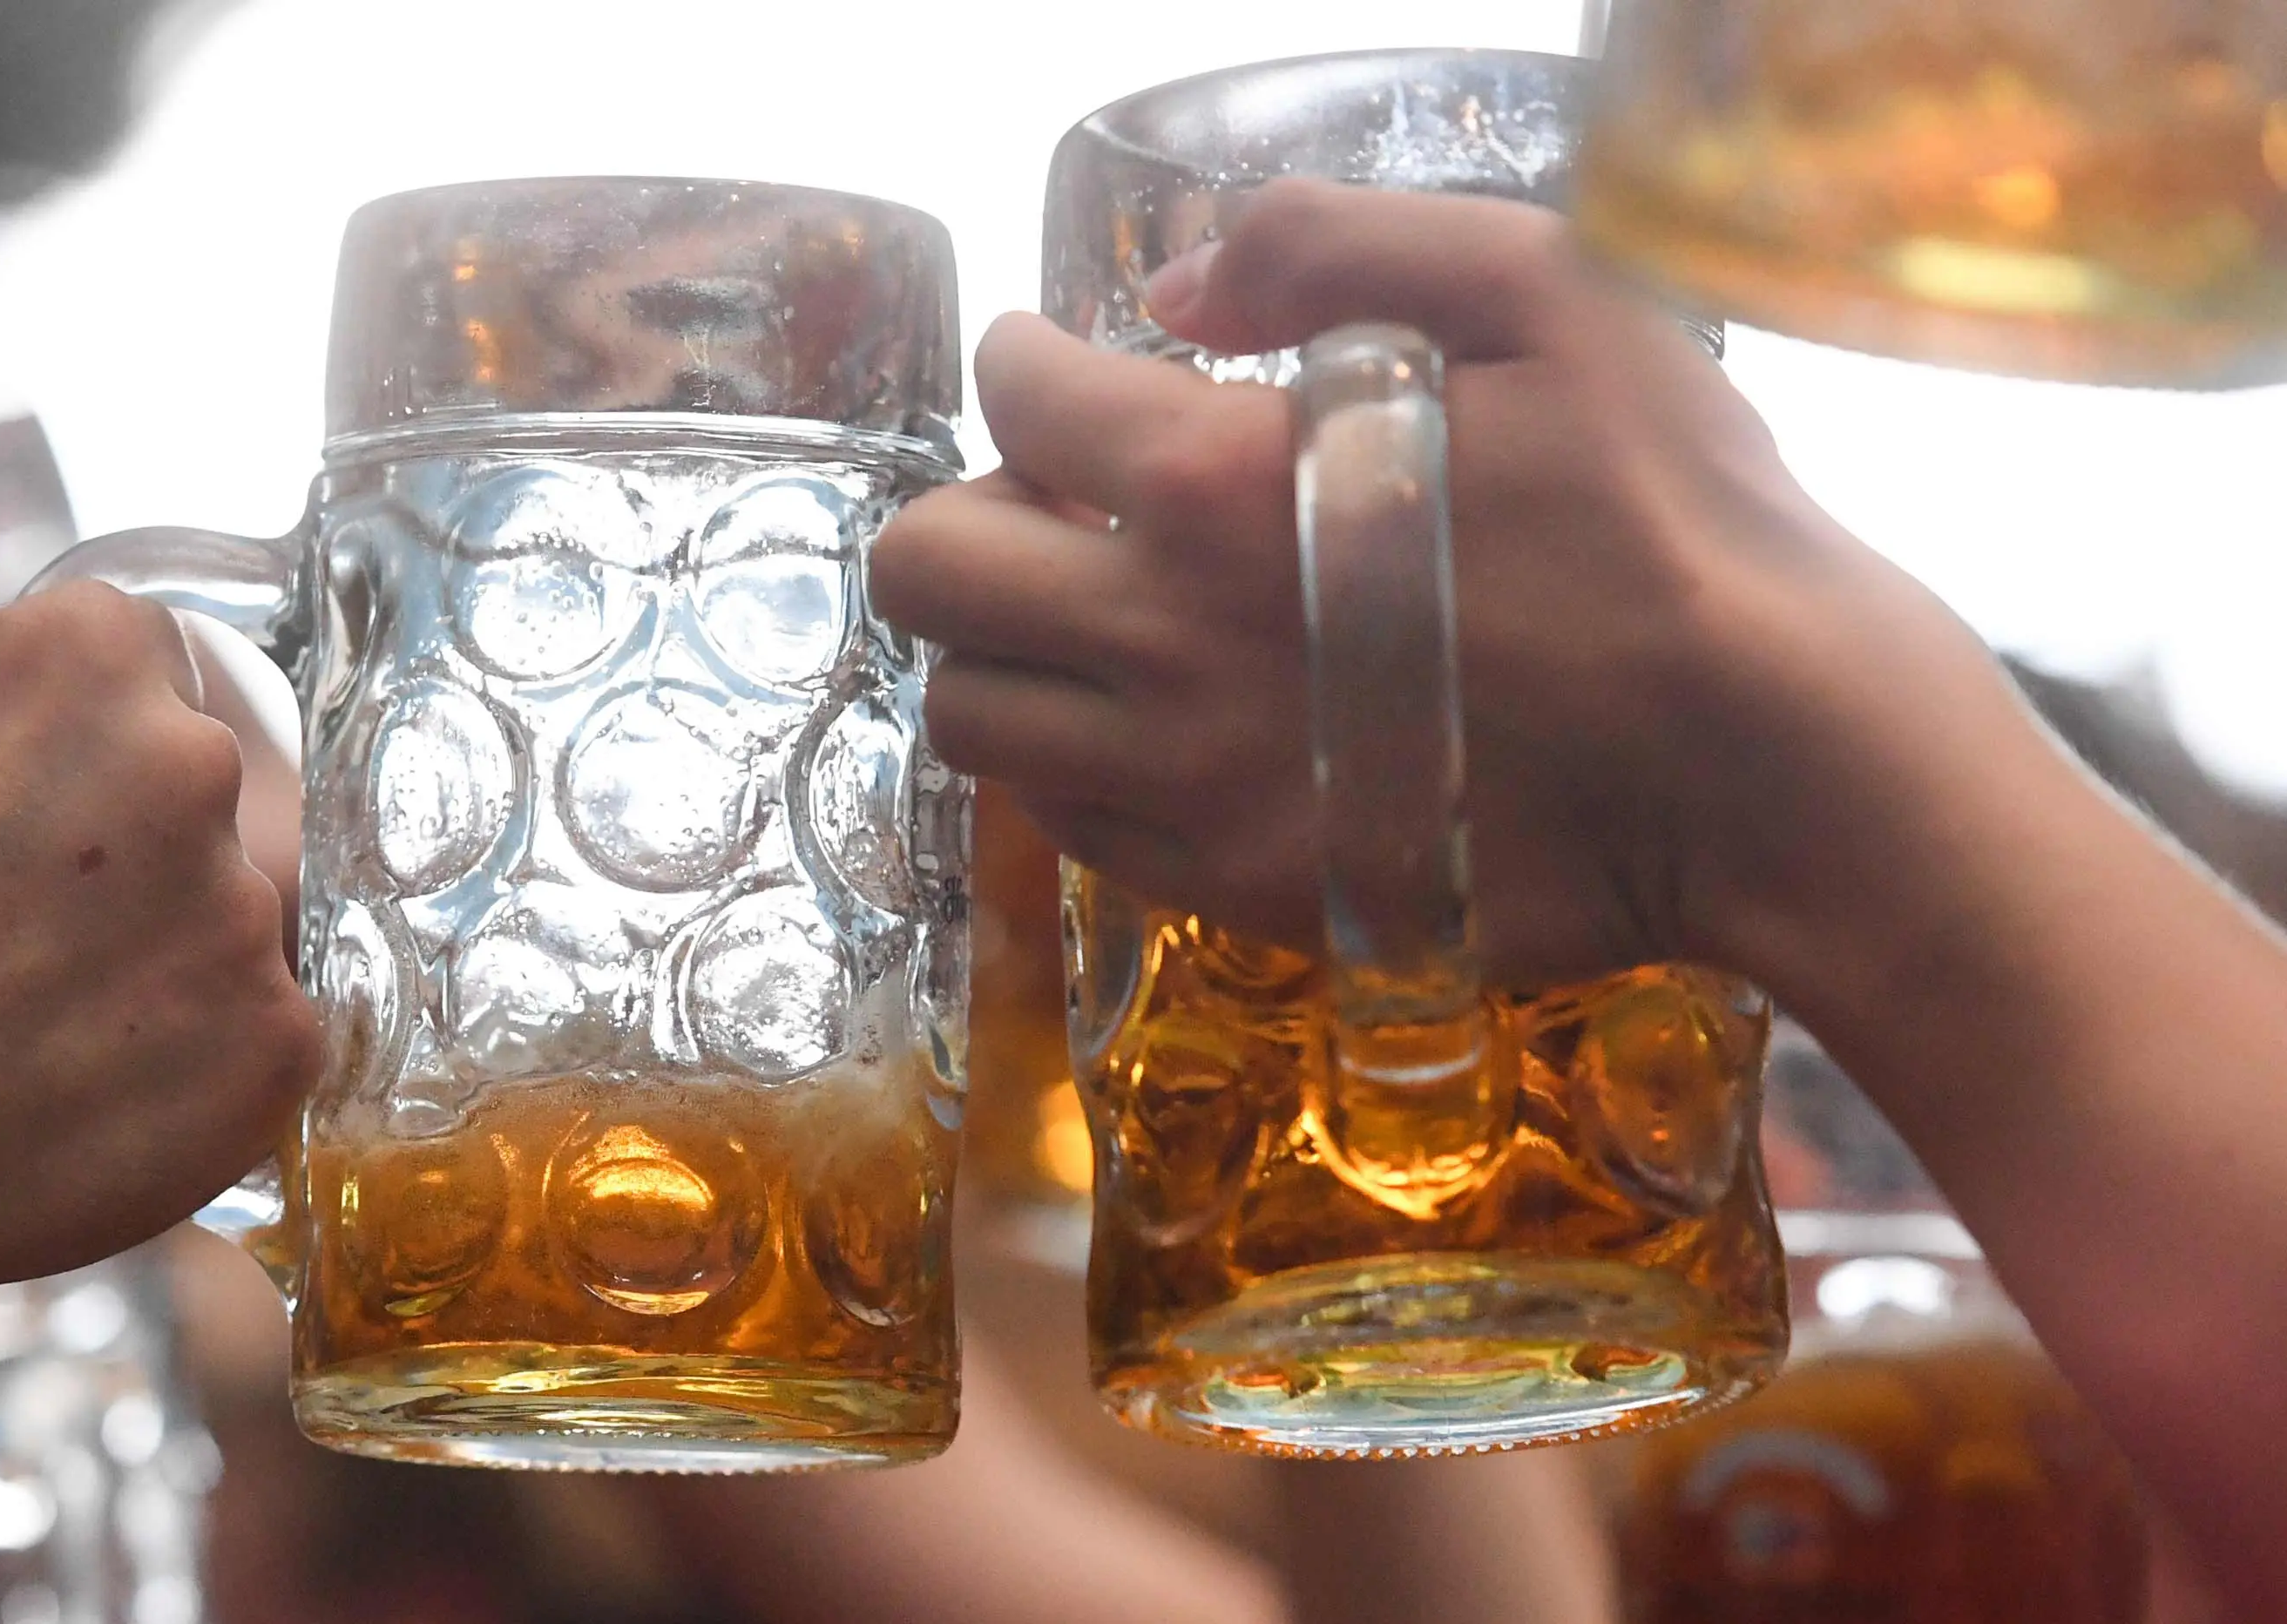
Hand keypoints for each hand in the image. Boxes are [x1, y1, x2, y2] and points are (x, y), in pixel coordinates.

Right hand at [0, 582, 321, 1287]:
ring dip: (170, 967)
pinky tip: (100, 1092)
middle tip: (38, 941)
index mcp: (98, 652)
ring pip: (242, 922)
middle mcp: (192, 760)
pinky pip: (271, 1039)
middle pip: (221, 798)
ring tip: (51, 1028)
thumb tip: (10, 656)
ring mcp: (241, 906)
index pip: (162, 679)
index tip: (45, 833)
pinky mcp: (271, 1041)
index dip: (96, 762)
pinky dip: (202, 1071)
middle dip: (144, 861)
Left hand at [871, 178, 1996, 984]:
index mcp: (1217, 483)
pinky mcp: (1233, 885)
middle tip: (1056, 499)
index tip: (1056, 360)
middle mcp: (1165, 641)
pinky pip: (1067, 826)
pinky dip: (1076, 759)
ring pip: (968, 717)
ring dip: (1003, 646)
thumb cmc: (1679, 520)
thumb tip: (1182, 282)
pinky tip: (1159, 715)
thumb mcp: (1546, 294)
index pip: (1017, 399)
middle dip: (966, 509)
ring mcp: (1190, 783)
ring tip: (1093, 612)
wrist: (1772, 767)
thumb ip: (1338, 243)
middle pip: (927, 575)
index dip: (1023, 357)